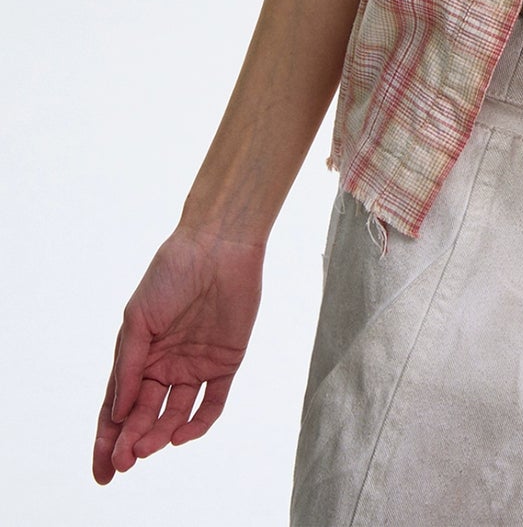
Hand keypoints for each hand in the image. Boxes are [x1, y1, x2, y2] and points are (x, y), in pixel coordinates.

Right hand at [92, 226, 264, 482]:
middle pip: (145, 416)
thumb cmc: (171, 274)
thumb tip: (118, 413)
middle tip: (123, 463)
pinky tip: (181, 434)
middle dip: (132, 442)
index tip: (102, 471)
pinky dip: (198, 423)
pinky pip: (212, 402)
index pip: (119, 408)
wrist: (217, 245)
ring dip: (160, 435)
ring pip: (175, 414)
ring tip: (148, 448)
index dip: (108, 440)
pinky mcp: (226, 362)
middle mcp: (166, 366)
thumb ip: (129, 366)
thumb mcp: (138, 320)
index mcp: (140, 357)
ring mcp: (195, 366)